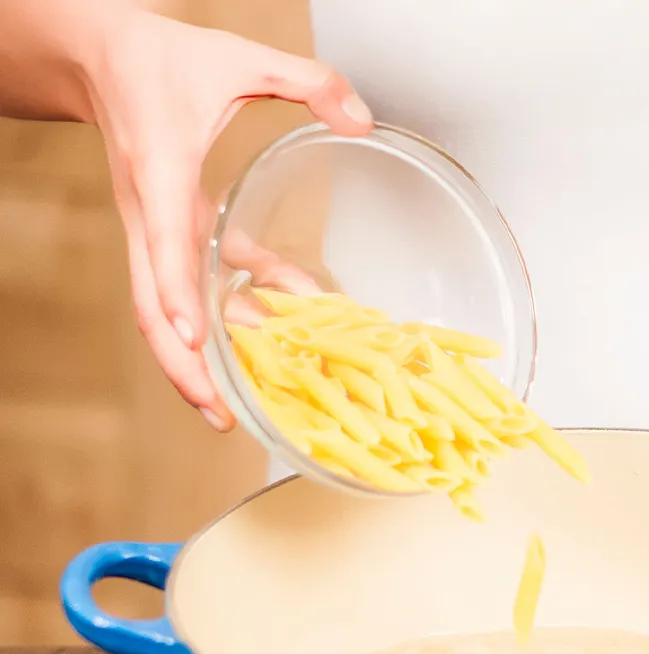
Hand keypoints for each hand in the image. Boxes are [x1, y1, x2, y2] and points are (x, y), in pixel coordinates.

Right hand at [82, 10, 372, 427]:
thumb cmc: (161, 61)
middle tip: (220, 415)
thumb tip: (363, 120)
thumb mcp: (237, 58)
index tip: (197, 340)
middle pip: (151, 308)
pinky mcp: (163, 237)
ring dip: (193, 364)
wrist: (99, 56)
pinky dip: (221, 317)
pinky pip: (187, 290)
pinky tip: (269, 327)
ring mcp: (150, 233)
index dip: (179, 296)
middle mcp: (148, 216)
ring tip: (231, 409)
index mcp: (161, 174)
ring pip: (160, 313)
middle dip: (181, 368)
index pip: (164, 246)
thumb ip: (306, 82)